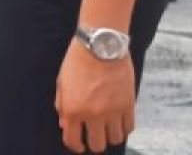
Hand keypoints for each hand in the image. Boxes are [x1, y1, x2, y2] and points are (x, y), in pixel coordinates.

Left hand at [55, 38, 135, 152]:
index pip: (73, 141)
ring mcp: (112, 111)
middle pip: (97, 145)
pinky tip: (119, 120)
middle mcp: (93, 115)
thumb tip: (65, 125)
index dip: (75, 146)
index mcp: (73, 110)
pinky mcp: (128, 105)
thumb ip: (62, 106)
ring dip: (110, 136)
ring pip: (115, 139)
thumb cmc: (77, 61)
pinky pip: (129, 128)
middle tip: (94, 135)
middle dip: (94, 142)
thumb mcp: (61, 82)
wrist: (100, 46)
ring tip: (108, 127)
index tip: (79, 144)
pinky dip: (124, 127)